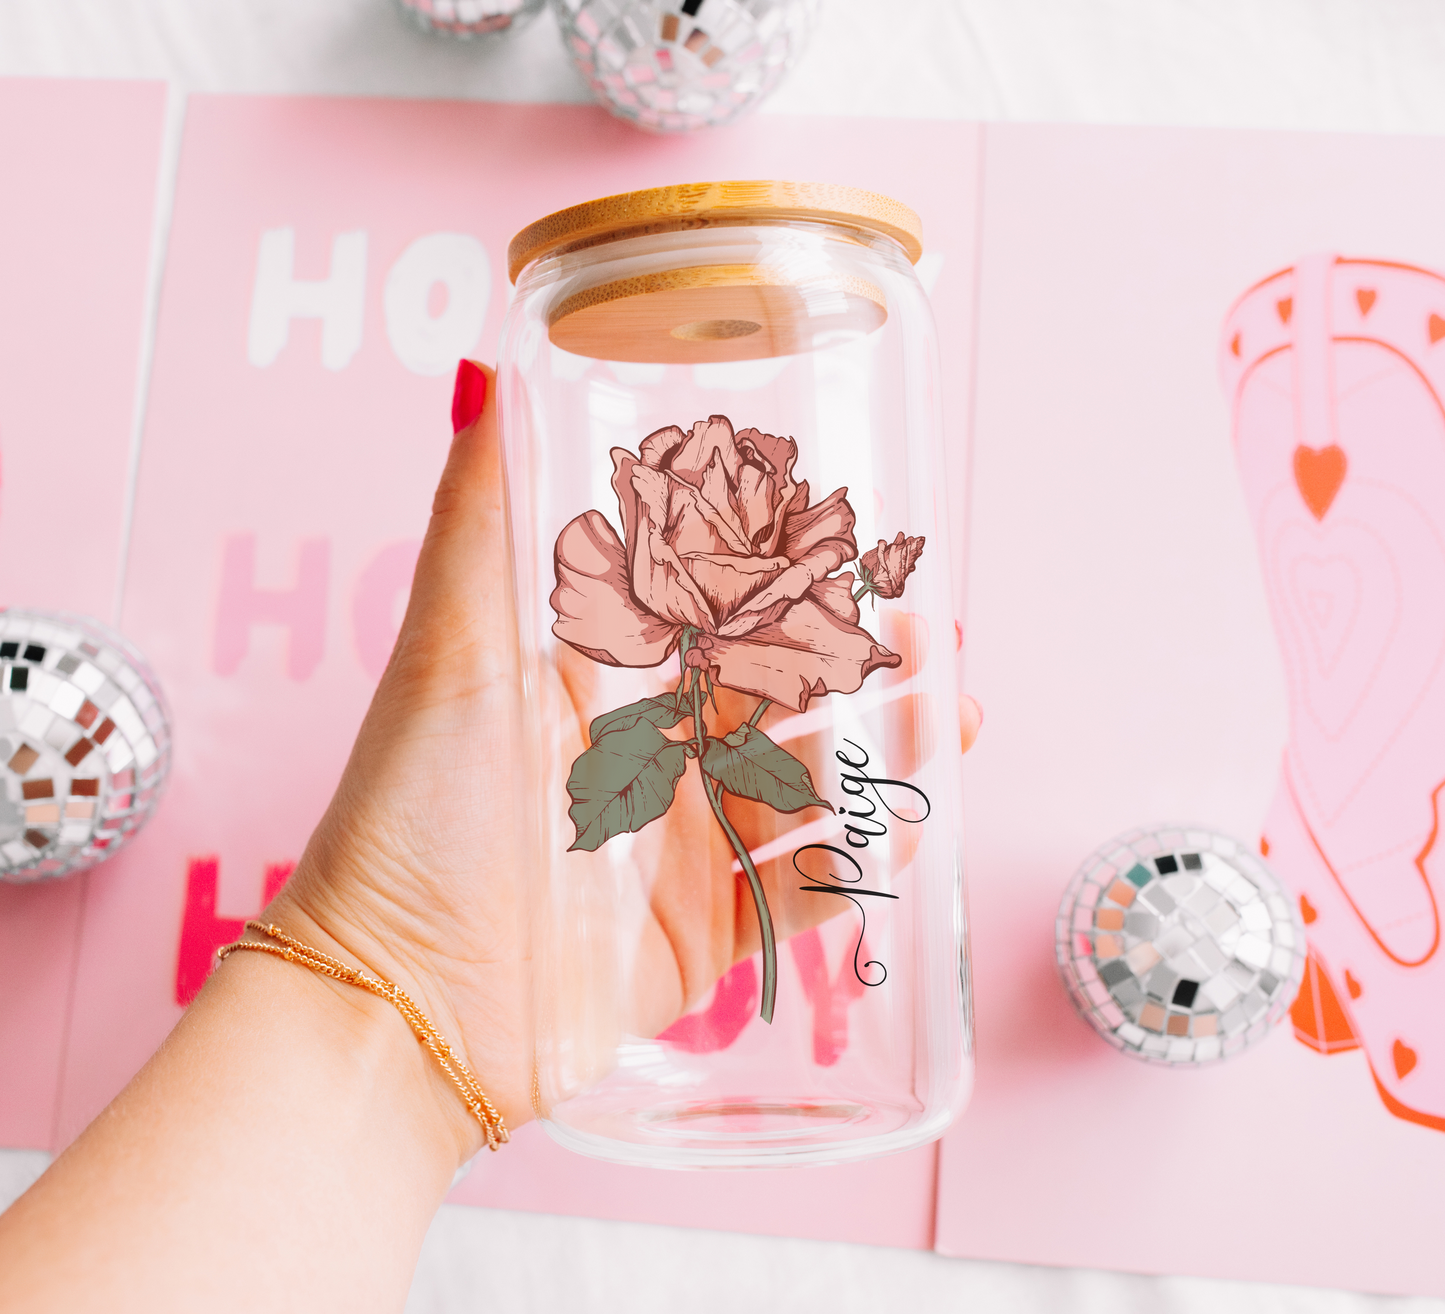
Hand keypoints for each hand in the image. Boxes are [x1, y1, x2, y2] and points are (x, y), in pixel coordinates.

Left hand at [267, 360, 984, 1157]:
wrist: (405, 1002)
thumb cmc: (418, 811)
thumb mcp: (453, 649)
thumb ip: (477, 515)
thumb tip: (478, 371)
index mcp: (599, 680)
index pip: (714, 611)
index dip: (789, 578)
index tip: (858, 538)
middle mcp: (648, 755)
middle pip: (780, 697)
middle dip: (862, 665)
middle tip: (937, 638)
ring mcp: (685, 847)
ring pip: (811, 788)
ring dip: (886, 756)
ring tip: (957, 724)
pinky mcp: (709, 933)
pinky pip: (806, 892)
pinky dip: (862, 864)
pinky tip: (915, 831)